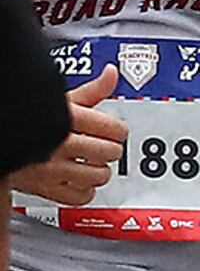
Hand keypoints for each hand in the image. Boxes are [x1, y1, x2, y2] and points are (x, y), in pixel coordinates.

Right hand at [7, 68, 126, 207]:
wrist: (3, 138)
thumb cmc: (29, 118)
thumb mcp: (58, 100)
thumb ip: (91, 91)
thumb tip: (112, 74)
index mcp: (66, 119)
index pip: (114, 129)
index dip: (117, 130)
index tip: (113, 131)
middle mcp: (58, 144)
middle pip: (109, 152)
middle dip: (109, 148)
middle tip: (102, 146)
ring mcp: (51, 169)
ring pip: (99, 176)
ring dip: (99, 170)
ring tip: (90, 162)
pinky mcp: (43, 189)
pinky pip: (81, 196)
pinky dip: (85, 190)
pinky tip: (78, 179)